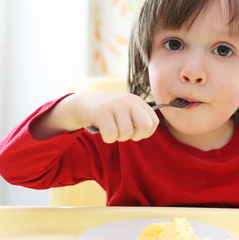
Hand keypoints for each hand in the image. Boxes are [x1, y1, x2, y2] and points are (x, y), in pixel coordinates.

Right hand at [33, 91, 159, 142]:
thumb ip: (139, 119)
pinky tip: (103, 130)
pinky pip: (111, 135)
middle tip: (125, 133)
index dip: (145, 132)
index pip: (153, 122)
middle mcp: (128, 101)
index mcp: (137, 101)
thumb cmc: (110, 113)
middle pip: (145, 126)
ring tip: (112, 129)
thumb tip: (149, 130)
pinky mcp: (102, 112)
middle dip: (135, 136)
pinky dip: (107, 138)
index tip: (135, 132)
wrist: (84, 103)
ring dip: (118, 137)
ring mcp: (115, 105)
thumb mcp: (127, 111)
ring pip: (126, 133)